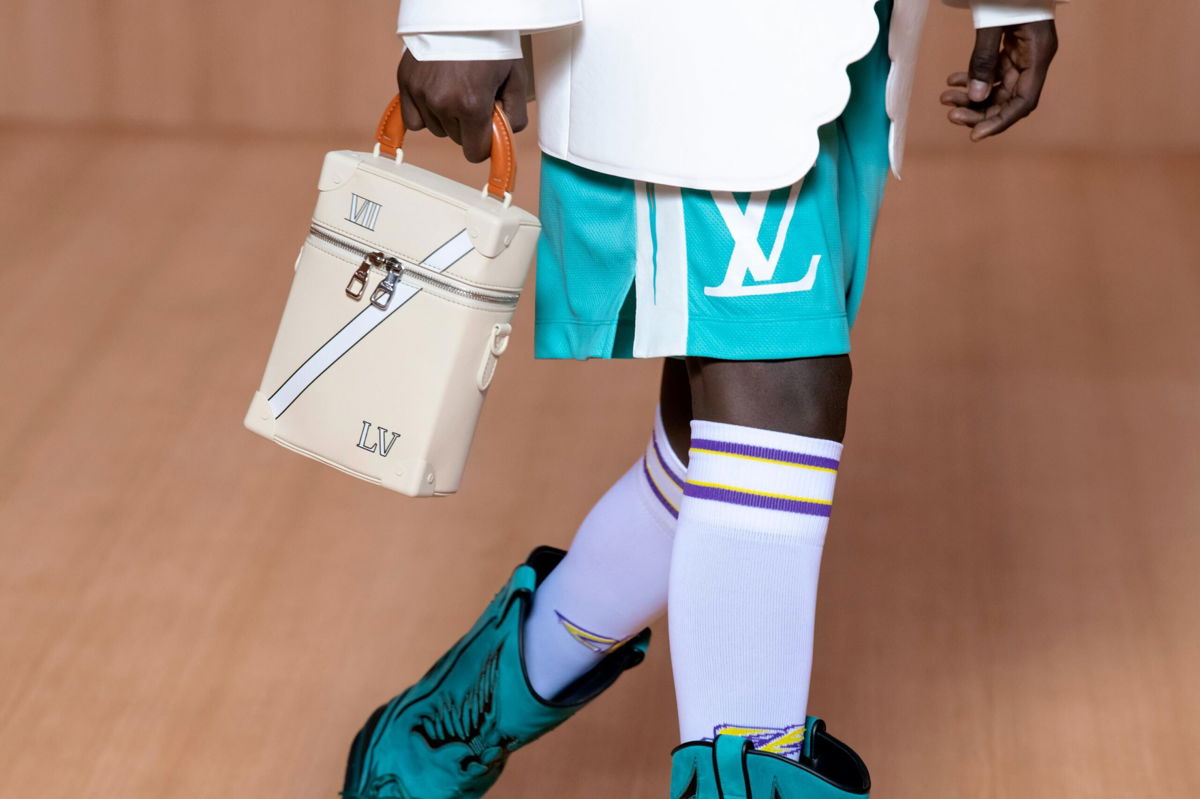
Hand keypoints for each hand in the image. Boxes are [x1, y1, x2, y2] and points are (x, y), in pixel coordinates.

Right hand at [396, 50, 528, 162]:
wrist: (462, 11)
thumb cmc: (490, 42)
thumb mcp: (515, 79)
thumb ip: (514, 116)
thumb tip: (502, 138)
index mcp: (472, 105)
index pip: (474, 153)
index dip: (484, 145)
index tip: (487, 130)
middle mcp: (443, 103)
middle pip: (456, 139)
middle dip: (468, 125)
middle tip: (475, 97)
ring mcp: (421, 93)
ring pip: (436, 129)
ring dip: (447, 118)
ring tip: (457, 89)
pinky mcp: (405, 82)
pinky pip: (413, 119)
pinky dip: (425, 113)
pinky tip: (437, 96)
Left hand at [941, 20, 1057, 140]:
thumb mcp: (992, 22)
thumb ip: (983, 59)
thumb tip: (975, 97)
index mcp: (1039, 53)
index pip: (1024, 101)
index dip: (1000, 121)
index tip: (974, 135)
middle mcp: (1034, 58)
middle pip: (1009, 99)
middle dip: (979, 111)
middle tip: (950, 115)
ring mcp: (1022, 54)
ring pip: (997, 89)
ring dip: (971, 98)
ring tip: (945, 98)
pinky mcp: (1009, 48)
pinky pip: (992, 73)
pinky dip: (971, 80)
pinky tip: (951, 82)